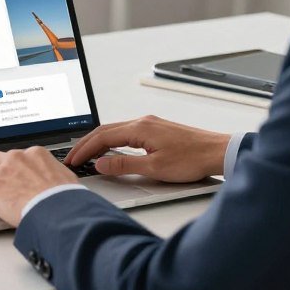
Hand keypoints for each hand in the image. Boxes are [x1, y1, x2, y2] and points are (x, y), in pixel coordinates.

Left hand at [0, 147, 78, 226]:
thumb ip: (55, 174)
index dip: (5, 163)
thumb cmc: (66, 199)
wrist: (59, 210)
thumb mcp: (65, 178)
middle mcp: (15, 158)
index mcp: (34, 154)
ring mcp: (1, 172)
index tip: (2, 169)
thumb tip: (58, 179)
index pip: (14, 154)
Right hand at [64, 115, 229, 182]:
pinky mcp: (157, 129)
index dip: (85, 149)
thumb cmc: (192, 159)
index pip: (103, 137)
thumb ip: (125, 165)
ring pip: (116, 130)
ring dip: (99, 142)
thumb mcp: (155, 168)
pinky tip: (111, 150)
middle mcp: (143, 122)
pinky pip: (126, 132)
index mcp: (140, 128)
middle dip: (86, 144)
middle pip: (105, 130)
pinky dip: (113, 141)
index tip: (73, 159)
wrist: (217, 151)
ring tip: (87, 155)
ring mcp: (150, 124)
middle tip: (73, 157)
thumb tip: (101, 164)